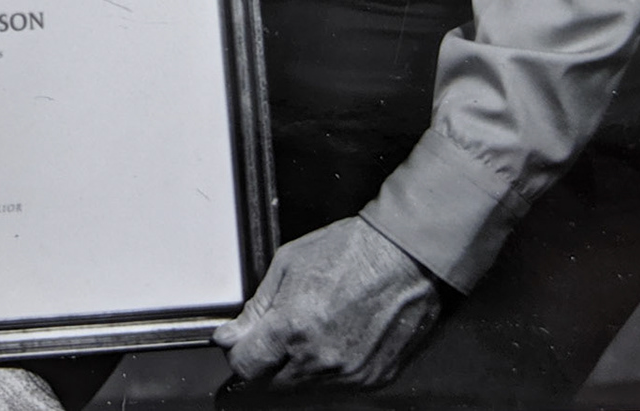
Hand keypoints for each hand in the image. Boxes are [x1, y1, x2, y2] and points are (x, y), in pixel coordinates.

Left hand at [213, 215, 441, 389]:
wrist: (408, 258)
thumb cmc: (353, 251)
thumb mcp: (288, 264)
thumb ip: (256, 308)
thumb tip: (230, 335)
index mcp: (293, 328)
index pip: (246, 367)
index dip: (239, 353)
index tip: (242, 342)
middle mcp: (320, 358)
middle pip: (272, 384)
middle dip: (267, 362)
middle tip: (279, 332)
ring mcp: (349, 374)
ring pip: (304, 388)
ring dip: (298, 367)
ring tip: (315, 327)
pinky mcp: (373, 379)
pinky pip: (338, 386)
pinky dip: (329, 369)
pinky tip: (338, 337)